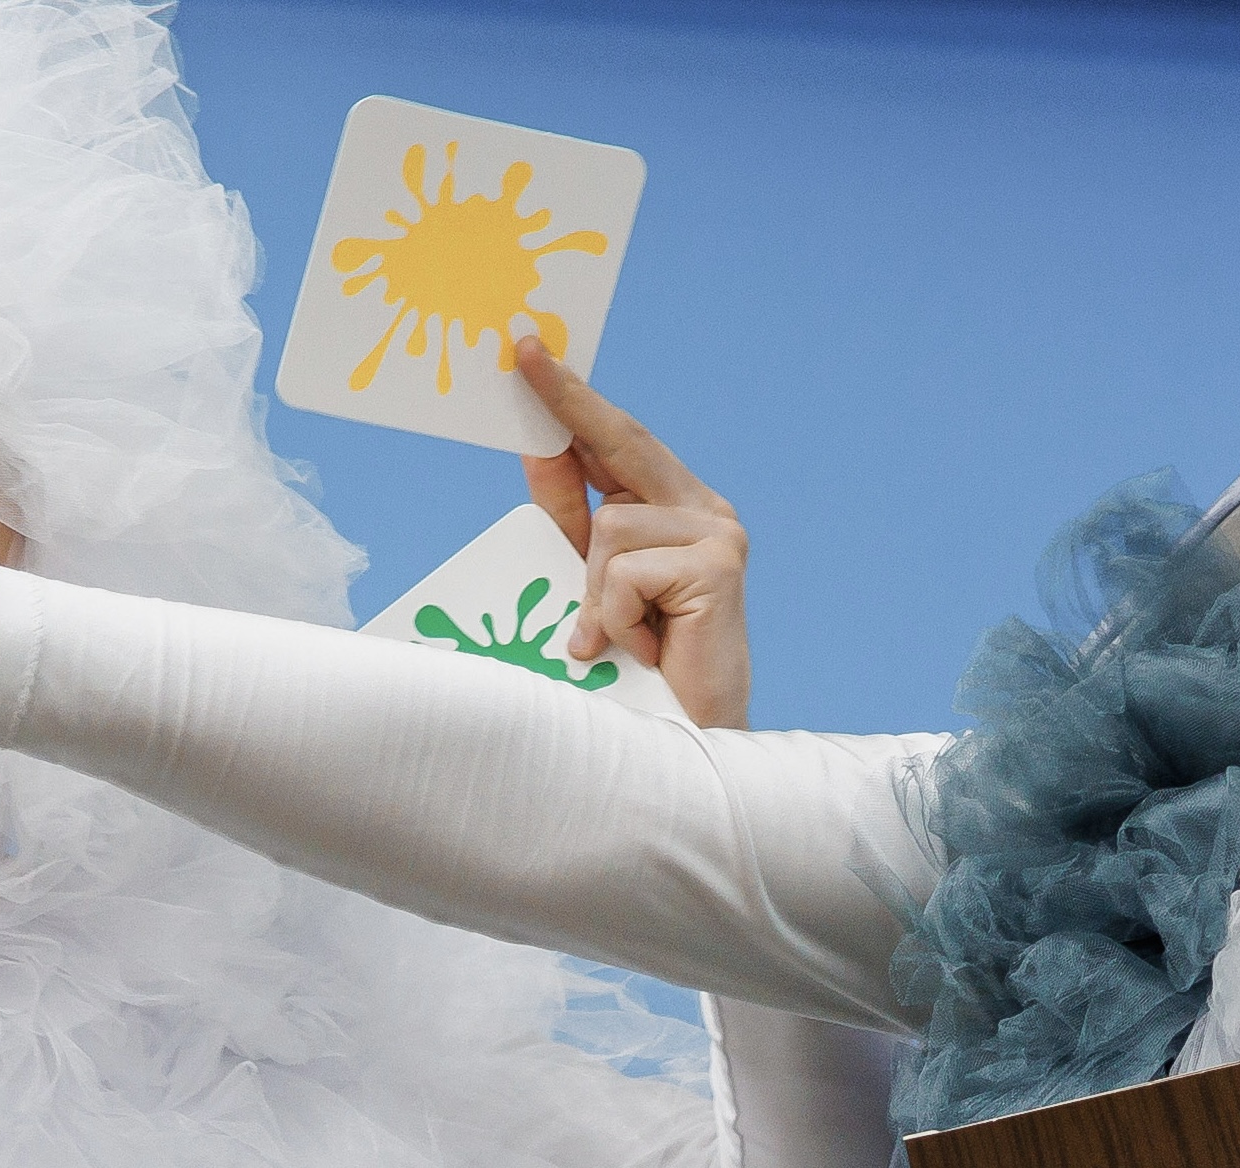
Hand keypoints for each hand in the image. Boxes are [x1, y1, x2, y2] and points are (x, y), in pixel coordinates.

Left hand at [518, 351, 749, 727]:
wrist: (686, 745)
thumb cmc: (639, 670)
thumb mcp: (590, 582)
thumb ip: (570, 520)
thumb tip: (538, 450)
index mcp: (678, 508)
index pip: (617, 442)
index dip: (574, 399)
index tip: (529, 352)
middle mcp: (705, 510)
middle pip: (622, 444)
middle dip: (569, 404)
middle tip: (522, 350)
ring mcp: (718, 533)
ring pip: (609, 524)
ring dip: (596, 591)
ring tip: (623, 638)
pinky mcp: (717, 566)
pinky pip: (625, 568)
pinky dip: (616, 615)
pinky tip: (644, 647)